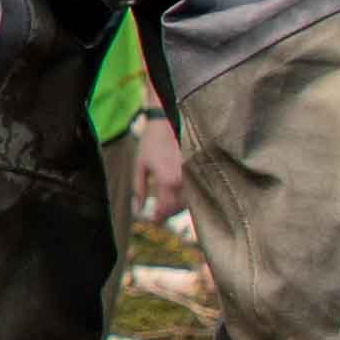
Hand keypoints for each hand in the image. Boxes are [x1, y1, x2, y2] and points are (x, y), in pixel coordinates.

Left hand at [123, 108, 188, 231]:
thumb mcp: (140, 165)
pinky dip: (188, 195)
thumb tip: (138, 209)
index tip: (153, 220)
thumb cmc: (152, 141)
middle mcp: (185, 179)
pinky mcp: (201, 167)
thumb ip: (139, 189)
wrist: (169, 119)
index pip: (166, 208)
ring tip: (167, 205)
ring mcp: (195, 173)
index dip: (159, 217)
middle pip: (180, 207)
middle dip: (169, 213)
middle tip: (158, 215)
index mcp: (169, 180)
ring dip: (179, 206)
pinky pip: (197, 188)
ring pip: (191, 200)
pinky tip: (178, 194)